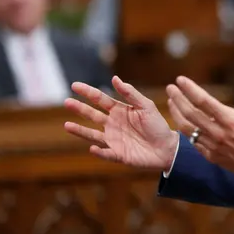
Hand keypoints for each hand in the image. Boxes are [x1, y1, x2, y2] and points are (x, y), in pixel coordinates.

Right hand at [64, 76, 178, 171]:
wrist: (167, 148)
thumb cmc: (157, 125)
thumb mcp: (146, 106)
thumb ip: (130, 93)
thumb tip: (114, 78)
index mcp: (119, 111)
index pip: (100, 99)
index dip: (88, 92)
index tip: (75, 85)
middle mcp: (113, 124)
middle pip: (92, 115)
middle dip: (80, 109)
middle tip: (66, 101)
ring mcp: (114, 140)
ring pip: (93, 134)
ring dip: (80, 131)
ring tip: (67, 125)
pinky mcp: (118, 155)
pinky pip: (106, 153)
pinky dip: (99, 152)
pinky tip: (92, 148)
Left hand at [166, 65, 233, 193]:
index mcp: (229, 119)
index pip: (203, 101)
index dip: (190, 89)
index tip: (180, 79)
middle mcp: (217, 132)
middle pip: (190, 113)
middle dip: (177, 99)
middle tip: (170, 88)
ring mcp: (212, 145)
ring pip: (187, 128)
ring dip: (176, 113)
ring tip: (170, 102)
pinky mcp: (210, 155)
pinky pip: (192, 141)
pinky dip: (184, 129)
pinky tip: (180, 120)